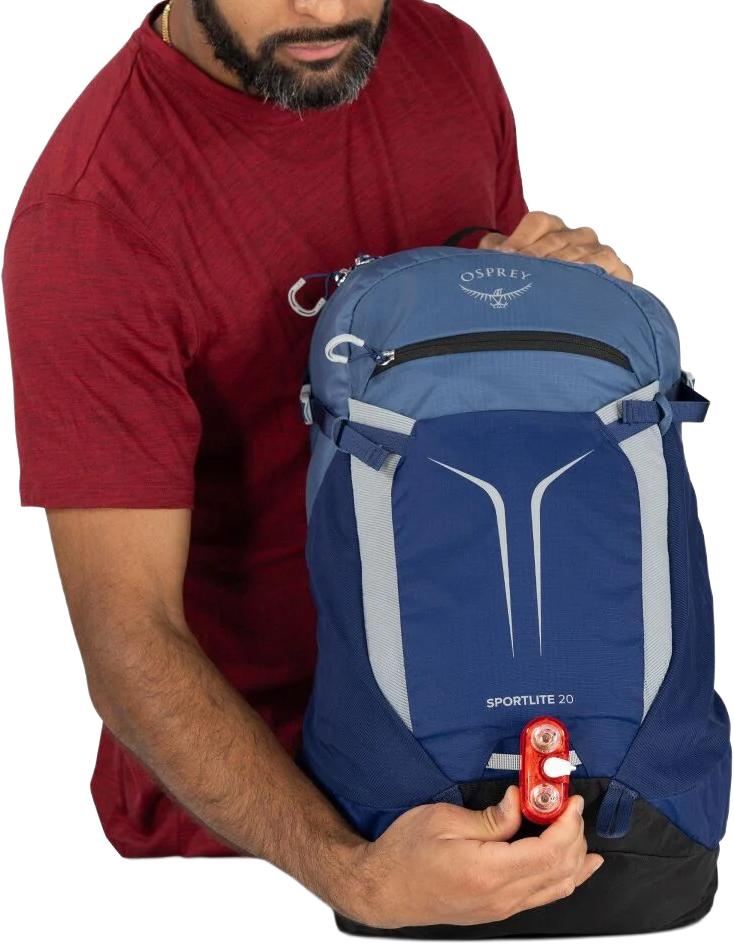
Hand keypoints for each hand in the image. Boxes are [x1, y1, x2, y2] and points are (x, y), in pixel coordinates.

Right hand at [338, 788, 602, 928]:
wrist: (382, 889)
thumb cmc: (404, 854)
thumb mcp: (443, 820)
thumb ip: (491, 816)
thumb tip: (521, 802)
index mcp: (489, 871)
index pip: (550, 852)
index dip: (569, 825)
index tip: (571, 801)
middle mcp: (501, 897)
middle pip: (561, 871)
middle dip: (576, 836)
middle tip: (572, 806)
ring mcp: (500, 907)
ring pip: (558, 888)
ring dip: (576, 860)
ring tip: (581, 832)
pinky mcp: (496, 909)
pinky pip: (543, 896)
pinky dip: (564, 878)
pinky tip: (573, 867)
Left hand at [480, 211, 632, 281]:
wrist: (559, 313)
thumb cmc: (529, 285)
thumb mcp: (505, 266)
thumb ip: (493, 251)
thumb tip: (490, 250)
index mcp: (551, 228)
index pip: (539, 221)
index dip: (521, 237)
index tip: (505, 257)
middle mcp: (576, 236)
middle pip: (558, 238)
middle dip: (538, 256)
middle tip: (523, 270)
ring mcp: (597, 251)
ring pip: (584, 251)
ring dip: (566, 264)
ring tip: (550, 279)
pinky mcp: (616, 270)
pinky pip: (611, 265)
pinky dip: (599, 270)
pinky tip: (582, 280)